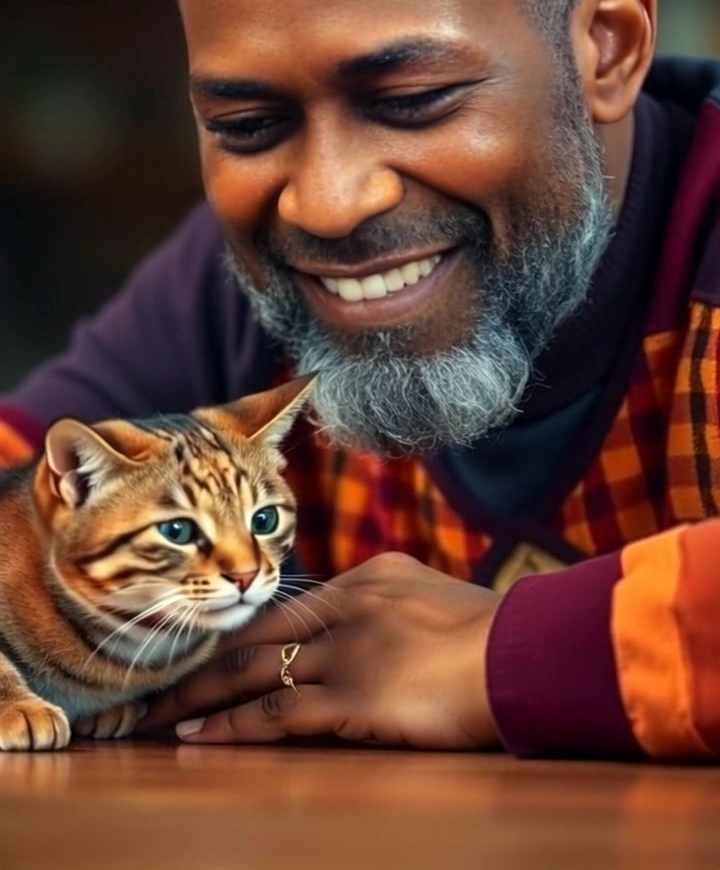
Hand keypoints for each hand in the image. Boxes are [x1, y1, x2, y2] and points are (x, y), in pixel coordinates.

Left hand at [140, 553, 501, 749]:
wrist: (524, 654)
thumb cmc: (497, 636)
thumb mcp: (438, 601)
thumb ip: (397, 608)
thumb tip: (383, 628)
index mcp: (369, 577)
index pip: (290, 602)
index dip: (244, 623)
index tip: (212, 639)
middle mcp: (347, 605)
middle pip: (257, 629)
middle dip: (203, 652)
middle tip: (159, 669)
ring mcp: (346, 650)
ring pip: (252, 670)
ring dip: (200, 693)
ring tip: (159, 710)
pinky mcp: (351, 696)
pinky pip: (274, 714)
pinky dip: (230, 726)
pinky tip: (199, 737)